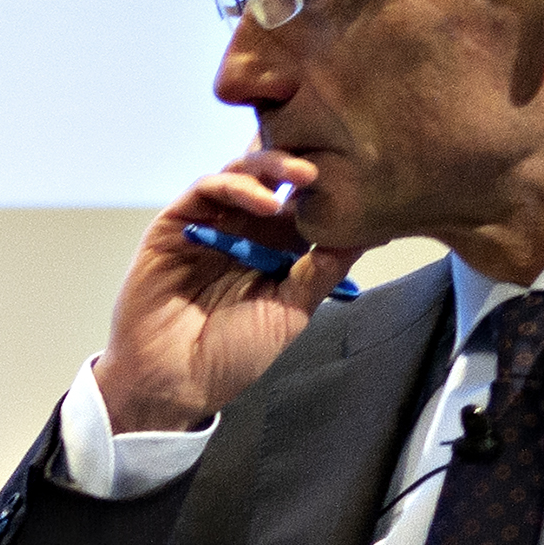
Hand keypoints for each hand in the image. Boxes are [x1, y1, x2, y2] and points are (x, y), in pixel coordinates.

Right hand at [96, 148, 353, 433]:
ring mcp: (208, 224)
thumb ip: (324, 270)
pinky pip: (206, 189)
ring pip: (241, 172)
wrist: (173, 382)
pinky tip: (266, 203)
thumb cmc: (231, 356)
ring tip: (305, 176)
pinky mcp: (175, 224)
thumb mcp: (292, 312)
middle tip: (333, 162)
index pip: (303, 201)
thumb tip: (371, 231)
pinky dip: (236, 186)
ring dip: (273, 165)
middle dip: (303, 161)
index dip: (328, 184)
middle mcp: (242, 228)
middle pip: (274, 176)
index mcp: (274, 248)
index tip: (362, 176)